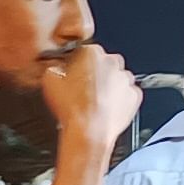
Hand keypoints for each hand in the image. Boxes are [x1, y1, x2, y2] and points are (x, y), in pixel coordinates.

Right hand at [42, 43, 141, 162]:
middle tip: (83, 89)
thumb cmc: (72, 109)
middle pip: (104, 63)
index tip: (73, 74)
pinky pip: (127, 94)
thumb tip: (55, 69)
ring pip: (117, 78)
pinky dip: (120, 100)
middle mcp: (112, 63)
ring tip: (95, 101)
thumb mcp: (49, 81)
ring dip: (108, 86)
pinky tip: (107, 108)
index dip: (77, 64)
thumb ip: (54, 68)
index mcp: (91, 53)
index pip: (84, 51)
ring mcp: (125, 80)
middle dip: (95, 73)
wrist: (89, 133)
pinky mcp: (134, 96)